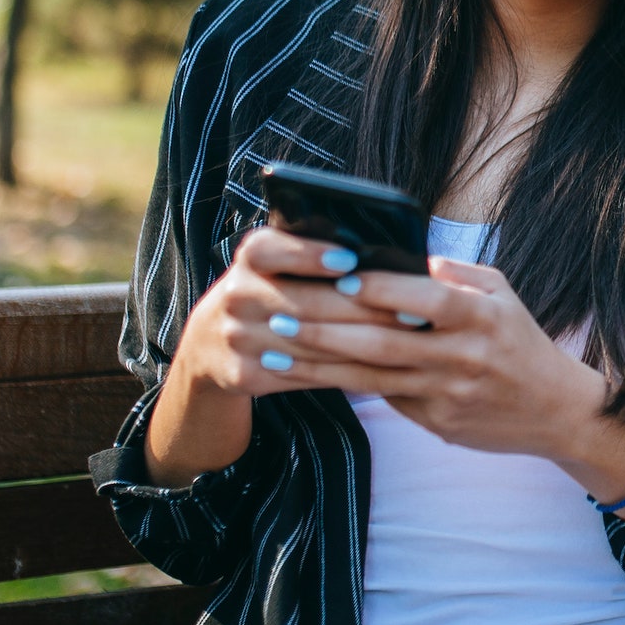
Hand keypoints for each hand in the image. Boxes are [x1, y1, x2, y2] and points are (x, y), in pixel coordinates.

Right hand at [172, 227, 405, 399]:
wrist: (211, 341)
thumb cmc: (272, 286)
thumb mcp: (280, 261)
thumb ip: (316, 251)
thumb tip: (381, 253)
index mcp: (251, 257)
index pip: (271, 249)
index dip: (310, 254)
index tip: (351, 259)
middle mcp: (237, 295)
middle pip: (306, 303)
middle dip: (365, 308)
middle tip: (414, 310)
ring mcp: (237, 338)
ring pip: (312, 343)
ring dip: (364, 343)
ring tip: (408, 339)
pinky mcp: (244, 375)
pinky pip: (304, 374)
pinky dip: (344, 370)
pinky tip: (381, 366)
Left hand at [263, 258, 610, 463]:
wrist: (555, 409)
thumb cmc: (520, 340)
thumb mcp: (500, 293)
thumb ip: (453, 275)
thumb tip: (401, 257)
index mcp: (482, 316)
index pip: (425, 299)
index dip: (381, 289)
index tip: (340, 276)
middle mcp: (464, 356)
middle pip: (384, 342)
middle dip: (325, 327)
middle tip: (279, 311)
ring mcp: (449, 395)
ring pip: (372, 377)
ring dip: (318, 361)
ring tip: (275, 344)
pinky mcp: (437, 424)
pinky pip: (384, 399)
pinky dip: (341, 385)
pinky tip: (305, 373)